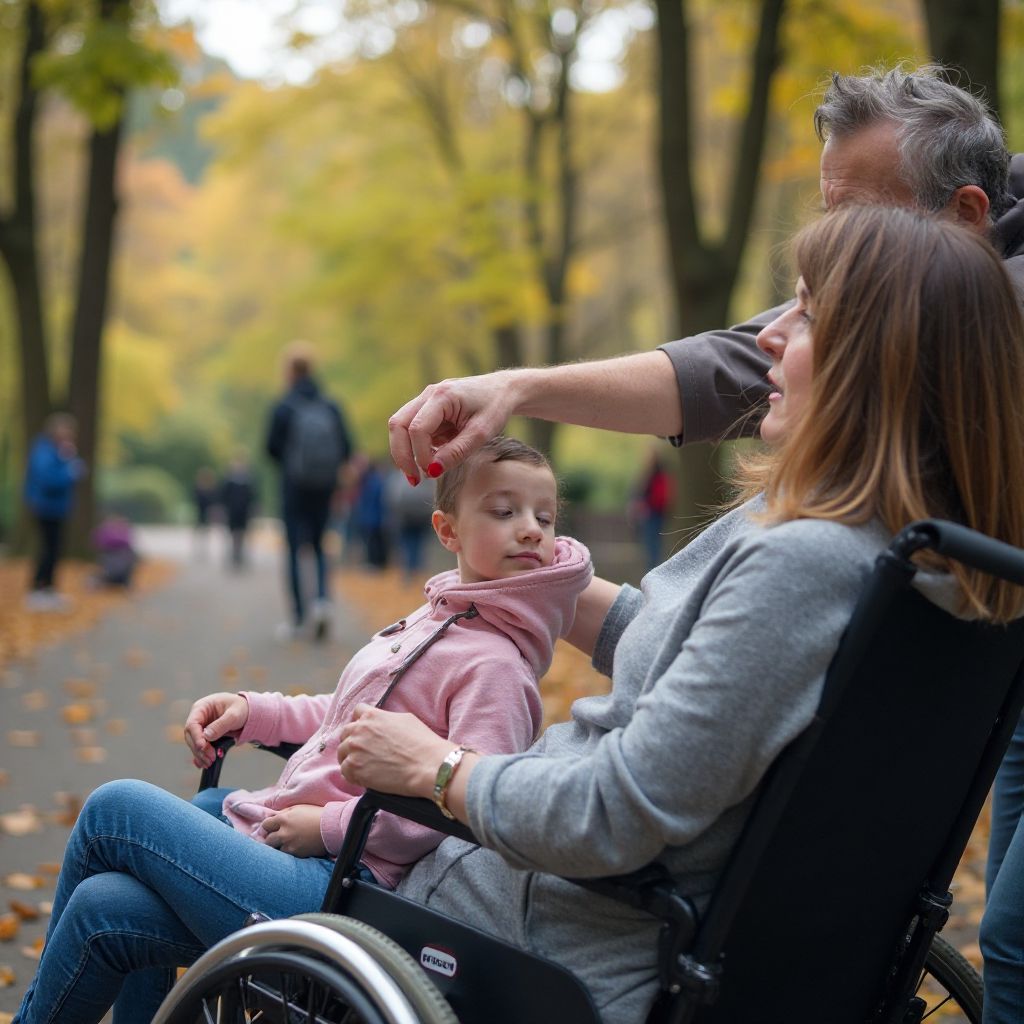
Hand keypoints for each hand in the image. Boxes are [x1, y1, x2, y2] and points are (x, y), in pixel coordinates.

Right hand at [184, 692, 249, 768]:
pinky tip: (204, 764)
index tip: (202, 747)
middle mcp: (199, 718)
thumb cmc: (241, 708)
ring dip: (201, 755)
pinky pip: (200, 748)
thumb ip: (221, 724)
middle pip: (191, 736)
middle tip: (210, 758)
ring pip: (195, 744)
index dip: (196, 737)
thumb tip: (206, 736)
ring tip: (209, 763)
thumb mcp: (234, 714)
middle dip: (199, 749)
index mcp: (202, 707)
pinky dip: (202, 756)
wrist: (249, 712)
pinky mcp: (205, 737)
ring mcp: (201, 728)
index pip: (192, 724)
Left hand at [261, 805, 326, 856]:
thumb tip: (275, 817)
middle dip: (271, 838)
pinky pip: (286, 855)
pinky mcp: (296, 853)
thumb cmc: (315, 814)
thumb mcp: (298, 808)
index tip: (271, 828)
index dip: (268, 826)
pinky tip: (295, 847)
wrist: (330, 827)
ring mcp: (289, 844)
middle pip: (268, 840)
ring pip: (276, 850)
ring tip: (287, 843)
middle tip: (277, 837)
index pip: (265, 825)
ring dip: (280, 846)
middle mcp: (284, 833)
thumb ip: (285, 813)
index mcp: (283, 819)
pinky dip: (289, 852)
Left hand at [338, 704, 450, 797]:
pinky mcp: (354, 768)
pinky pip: (344, 771)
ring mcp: (355, 749)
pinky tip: (364, 777)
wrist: (428, 765)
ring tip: (364, 767)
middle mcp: (359, 729)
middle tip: (364, 753)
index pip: (357, 712)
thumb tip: (381, 725)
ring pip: (342, 752)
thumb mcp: (405, 719)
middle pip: (345, 733)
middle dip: (353, 741)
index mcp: (372, 715)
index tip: (365, 732)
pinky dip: (352, 775)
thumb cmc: (422, 742)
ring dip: (350, 758)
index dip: (361, 721)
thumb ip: (386, 719)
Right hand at [388, 371, 518, 482]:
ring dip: (406, 451)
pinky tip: (434, 457)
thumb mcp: (481, 435)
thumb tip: (431, 471)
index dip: (421, 455)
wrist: (503, 390)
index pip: (417, 428)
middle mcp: (428, 394)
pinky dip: (417, 446)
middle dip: (402, 455)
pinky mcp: (427, 408)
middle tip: (414, 480)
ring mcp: (425, 399)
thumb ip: (456, 452)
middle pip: (398, 425)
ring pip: (400, 426)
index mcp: (442, 396)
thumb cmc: (495, 408)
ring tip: (422, 472)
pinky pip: (412, 429)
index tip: (432, 472)